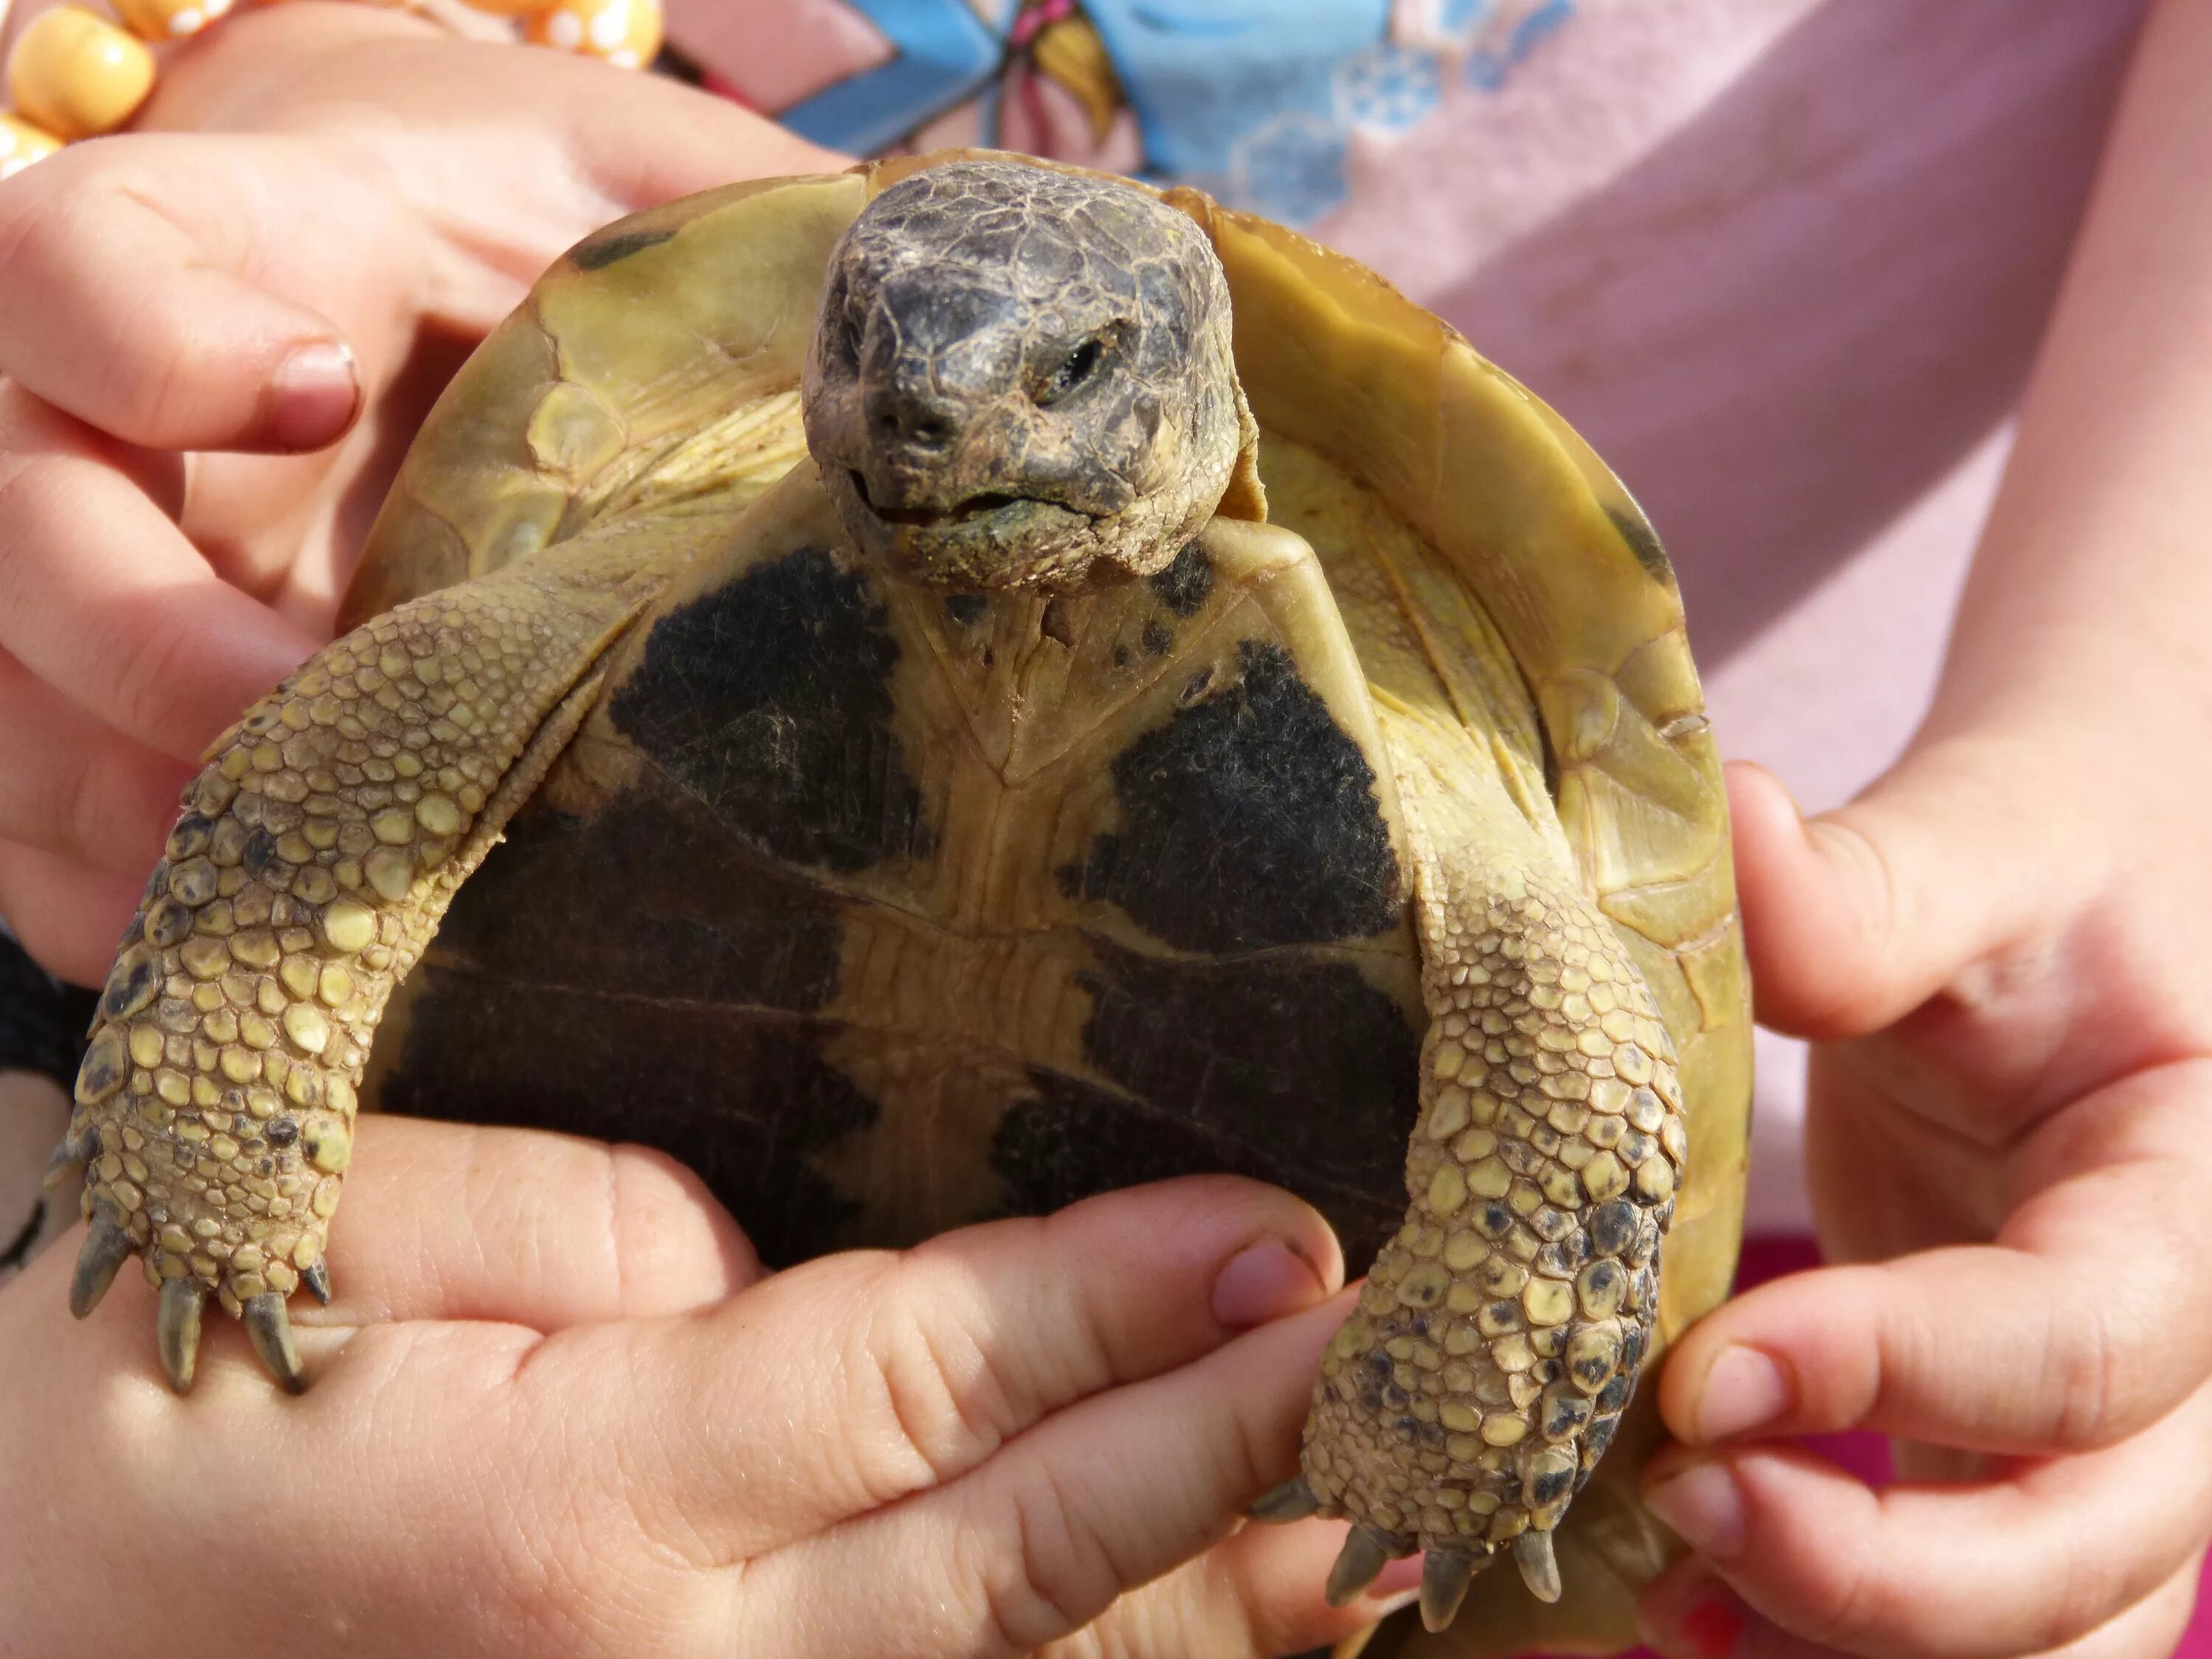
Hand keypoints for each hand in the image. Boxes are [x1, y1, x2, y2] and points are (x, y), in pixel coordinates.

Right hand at [0, 3, 840, 984]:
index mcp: (248, 247)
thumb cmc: (561, 240)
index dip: (146, 331)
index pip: (83, 257)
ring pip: (12, 714)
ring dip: (135, 824)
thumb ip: (773, 239)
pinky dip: (151, 922)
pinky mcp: (111, 727)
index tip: (306, 386)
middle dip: (130, 640)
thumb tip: (979, 339)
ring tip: (318, 906)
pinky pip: (51, 845)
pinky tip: (297, 971)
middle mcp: (120, 425)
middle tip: (299, 724)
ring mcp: (104, 583)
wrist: (442, 300)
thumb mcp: (660, 195)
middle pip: (9, 520)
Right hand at [0, 1119, 1420, 1655]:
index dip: (1120, 1311)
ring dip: (1178, 1623)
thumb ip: (572, 1237)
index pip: (919, 1385)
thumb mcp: (298, 1228)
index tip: (1288, 1237)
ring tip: (1359, 1549)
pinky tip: (1152, 1633)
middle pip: (996, 1569)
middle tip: (1393, 1372)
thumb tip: (763, 1285)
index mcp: (555, 1511)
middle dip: (1216, 1465)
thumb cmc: (65, 1374)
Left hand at [1633, 750, 2211, 1658]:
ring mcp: (2108, 1423)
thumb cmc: (2057, 869)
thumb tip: (1725, 828)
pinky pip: (1966, 1593)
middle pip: (2084, 1548)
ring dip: (1849, 1623)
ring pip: (2037, 1614)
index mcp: (2195, 1204)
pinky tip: (1675, 1597)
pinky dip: (1829, 1621)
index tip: (1702, 1376)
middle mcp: (2187, 1355)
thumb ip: (1859, 889)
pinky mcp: (2007, 1438)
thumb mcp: (1982, 848)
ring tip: (1655, 1565)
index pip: (2079, 1347)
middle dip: (1876, 1572)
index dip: (1896, 1378)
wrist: (2095, 906)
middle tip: (1676, 1491)